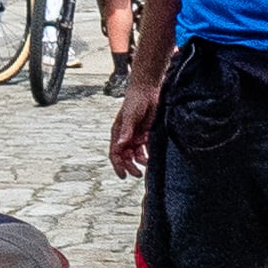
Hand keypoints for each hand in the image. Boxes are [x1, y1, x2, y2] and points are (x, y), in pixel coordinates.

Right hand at [106, 60, 161, 179]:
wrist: (147, 91)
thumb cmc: (134, 102)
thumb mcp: (129, 117)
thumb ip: (126, 132)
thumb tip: (120, 146)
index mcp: (118, 133)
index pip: (115, 153)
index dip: (118, 165)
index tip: (123, 176)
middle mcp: (126, 137)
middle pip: (126, 157)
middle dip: (130, 166)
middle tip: (138, 175)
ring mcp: (136, 136)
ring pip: (136, 154)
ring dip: (140, 161)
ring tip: (147, 165)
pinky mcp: (146, 134)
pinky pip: (146, 148)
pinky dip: (148, 154)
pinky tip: (152, 158)